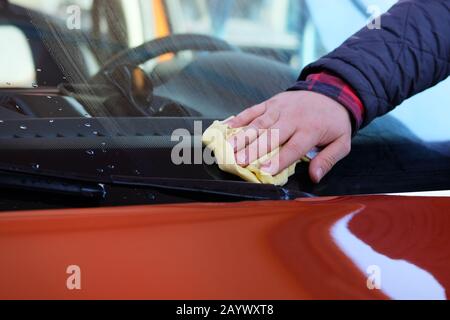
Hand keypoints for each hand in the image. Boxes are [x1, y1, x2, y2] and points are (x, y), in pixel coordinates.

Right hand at [226, 91, 351, 182]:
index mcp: (310, 130)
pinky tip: (226, 127)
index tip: (264, 171)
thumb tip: (314, 176)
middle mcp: (292, 118)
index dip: (278, 160)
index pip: (292, 147)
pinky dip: (239, 118)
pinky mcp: (271, 102)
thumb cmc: (333, 121)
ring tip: (228, 147)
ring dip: (242, 135)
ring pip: (258, 123)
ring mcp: (279, 108)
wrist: (332, 90)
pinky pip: (253, 110)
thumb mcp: (342, 142)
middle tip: (238, 161)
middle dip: (253, 149)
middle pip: (271, 135)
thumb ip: (328, 160)